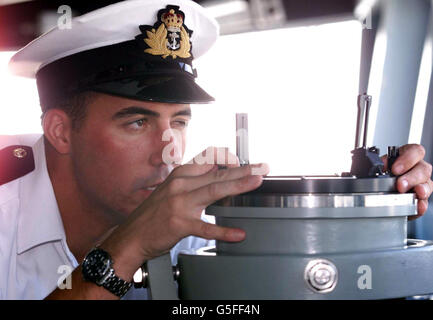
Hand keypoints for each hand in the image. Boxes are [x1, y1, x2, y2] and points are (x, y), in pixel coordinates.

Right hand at [101, 147, 269, 273]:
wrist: (132, 236)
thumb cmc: (153, 214)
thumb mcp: (171, 189)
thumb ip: (194, 181)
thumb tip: (218, 174)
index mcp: (180, 175)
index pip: (208, 158)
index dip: (228, 157)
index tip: (243, 160)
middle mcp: (180, 185)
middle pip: (217, 173)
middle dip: (243, 169)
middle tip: (262, 167)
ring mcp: (180, 204)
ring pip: (214, 190)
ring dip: (238, 185)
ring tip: (256, 181)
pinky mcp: (179, 224)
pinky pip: (205, 227)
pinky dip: (223, 231)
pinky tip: (238, 234)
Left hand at [382, 144, 432, 218]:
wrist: (377, 188)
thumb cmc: (381, 172)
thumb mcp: (379, 165)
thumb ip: (380, 163)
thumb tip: (379, 164)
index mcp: (406, 156)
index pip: (415, 151)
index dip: (408, 159)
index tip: (396, 169)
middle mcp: (416, 167)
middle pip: (423, 169)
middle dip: (412, 178)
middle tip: (400, 185)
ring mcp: (421, 182)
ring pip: (427, 184)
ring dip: (421, 189)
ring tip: (415, 193)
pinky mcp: (420, 197)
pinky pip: (424, 201)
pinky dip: (421, 204)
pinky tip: (418, 206)